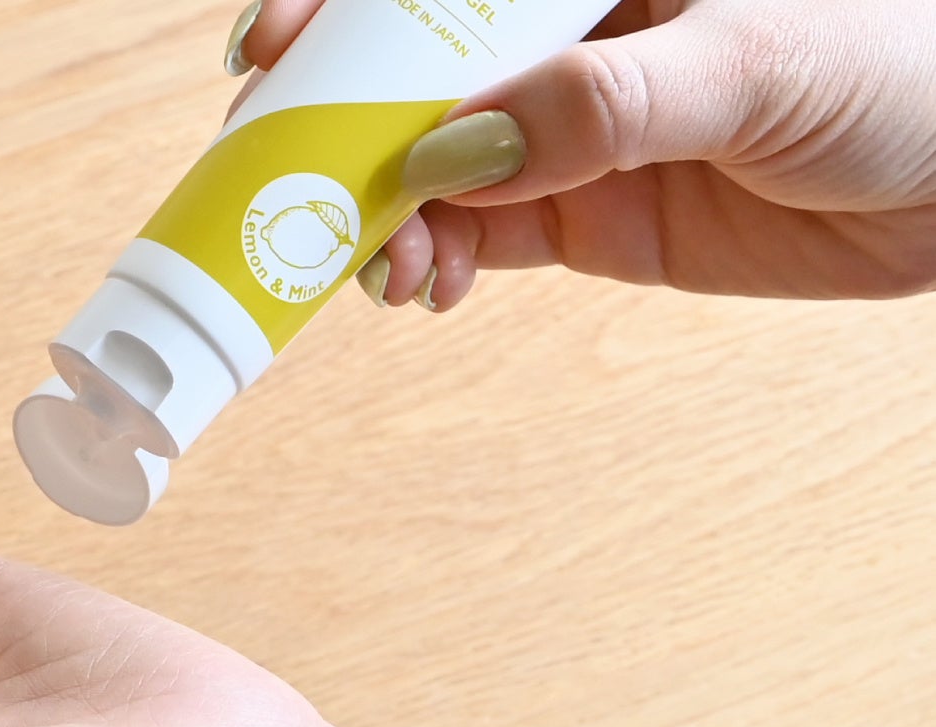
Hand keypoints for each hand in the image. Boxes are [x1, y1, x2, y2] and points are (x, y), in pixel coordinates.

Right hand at [231, 0, 935, 310]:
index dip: (333, 10)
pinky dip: (428, 262)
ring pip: (425, 164)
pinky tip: (422, 288)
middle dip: (332, 130)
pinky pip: (471, 234)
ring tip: (383, 269)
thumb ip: (598, 107)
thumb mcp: (754, 61)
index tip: (265, 58)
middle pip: (403, 70)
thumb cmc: (904, 61)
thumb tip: (450, 161)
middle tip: (285, 192)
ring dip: (376, 218)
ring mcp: (563, 124)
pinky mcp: (581, 210)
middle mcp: (560, 32)